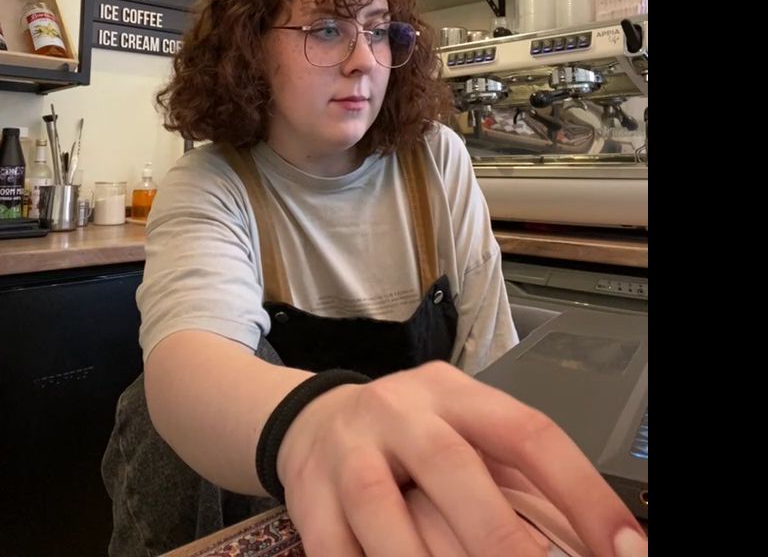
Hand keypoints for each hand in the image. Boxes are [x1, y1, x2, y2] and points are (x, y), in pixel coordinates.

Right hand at [276, 360, 646, 556]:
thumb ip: (515, 478)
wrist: (314, 418)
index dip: (580, 490)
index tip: (626, 549)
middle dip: (499, 536)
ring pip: (382, 507)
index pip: (525, 431)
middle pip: (451, 465)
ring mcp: (350, 450)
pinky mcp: (310, 490)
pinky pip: (333, 545)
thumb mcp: (462, 431)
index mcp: (453, 394)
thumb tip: (600, 541)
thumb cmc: (410, 436)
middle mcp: (400, 411)